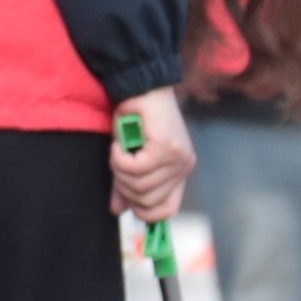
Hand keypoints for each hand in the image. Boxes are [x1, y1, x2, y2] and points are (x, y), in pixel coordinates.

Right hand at [107, 100, 189, 223]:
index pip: (168, 210)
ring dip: (119, 170)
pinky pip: (135, 168)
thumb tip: (117, 210)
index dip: (144, 212)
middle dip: (124, 187)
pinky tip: (117, 145)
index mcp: (179, 173)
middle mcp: (183, 168)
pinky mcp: (166, 148)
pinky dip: (119, 159)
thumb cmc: (137, 120)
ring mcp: (177, 159)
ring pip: (139, 185)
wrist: (143, 88)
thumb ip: (127, 184)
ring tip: (117, 151)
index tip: (127, 201)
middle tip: (117, 165)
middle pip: (147, 201)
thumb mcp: (131, 157)